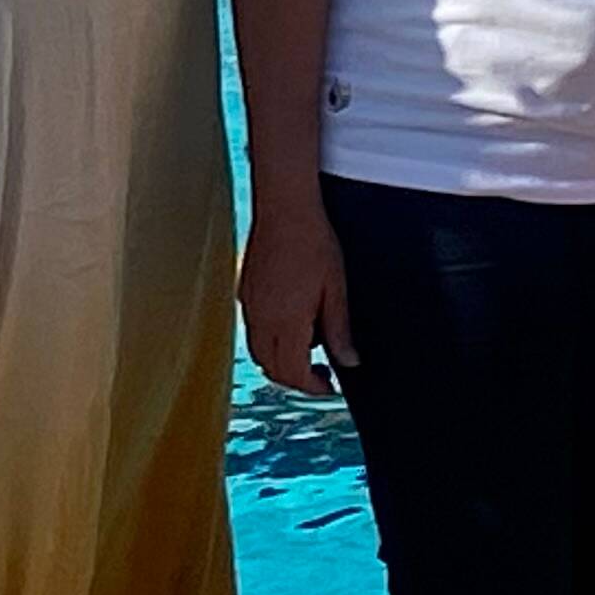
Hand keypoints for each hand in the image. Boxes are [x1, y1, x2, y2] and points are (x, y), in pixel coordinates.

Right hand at [237, 190, 357, 396]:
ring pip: (258, 352)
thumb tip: (348, 361)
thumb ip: (339, 329)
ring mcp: (249, 305)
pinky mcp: (245, 291)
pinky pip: (253, 330)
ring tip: (308, 348)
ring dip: (280, 361)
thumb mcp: (336, 288)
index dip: (312, 387)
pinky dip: (270, 339)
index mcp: (286, 322)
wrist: (285, 207)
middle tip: (321, 374)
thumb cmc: (314, 242)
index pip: (293, 373)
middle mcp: (261, 319)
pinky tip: (291, 321)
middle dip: (295, 379)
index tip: (329, 387)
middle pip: (272, 369)